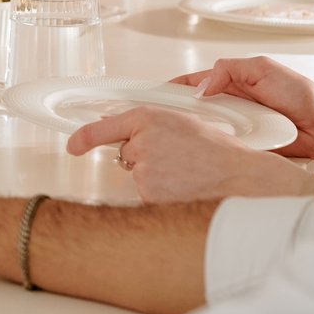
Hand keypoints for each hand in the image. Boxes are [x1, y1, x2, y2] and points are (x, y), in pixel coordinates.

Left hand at [65, 106, 313, 201]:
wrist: (241, 178)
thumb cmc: (219, 151)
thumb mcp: (184, 123)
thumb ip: (152, 127)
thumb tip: (127, 135)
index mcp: (149, 118)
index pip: (105, 127)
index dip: (84, 137)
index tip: (73, 145)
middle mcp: (141, 142)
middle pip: (128, 154)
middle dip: (146, 158)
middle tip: (179, 159)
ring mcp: (144, 170)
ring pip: (140, 175)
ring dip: (157, 177)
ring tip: (188, 174)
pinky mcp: (149, 195)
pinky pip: (149, 195)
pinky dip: (163, 194)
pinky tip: (185, 188)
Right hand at [169, 56, 313, 169]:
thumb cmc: (301, 95)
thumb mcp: (262, 68)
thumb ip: (229, 70)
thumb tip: (202, 87)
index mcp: (230, 84)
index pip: (192, 85)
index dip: (171, 89)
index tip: (151, 94)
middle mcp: (229, 107)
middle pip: (192, 111)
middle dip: (174, 114)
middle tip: (157, 120)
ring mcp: (235, 129)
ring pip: (203, 132)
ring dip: (192, 134)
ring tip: (172, 137)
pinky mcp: (243, 149)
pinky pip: (221, 150)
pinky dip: (211, 150)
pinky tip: (198, 154)